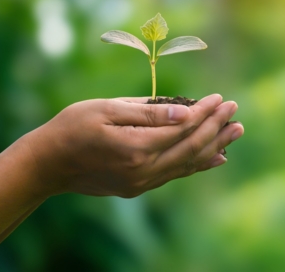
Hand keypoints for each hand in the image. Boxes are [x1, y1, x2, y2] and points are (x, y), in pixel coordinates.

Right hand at [23, 94, 242, 197]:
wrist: (48, 164)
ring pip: (188, 164)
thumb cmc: (73, 127)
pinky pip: (176, 174)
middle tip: (235, 111)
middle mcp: (144, 171)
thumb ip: (148, 113)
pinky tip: (215, 158)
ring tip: (236, 131)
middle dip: (216, 128)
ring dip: (214, 146)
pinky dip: (197, 164)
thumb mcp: (107, 109)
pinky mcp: (138, 187)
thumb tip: (186, 111)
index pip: (183, 128)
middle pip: (192, 148)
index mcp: (136, 148)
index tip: (221, 98)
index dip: (205, 112)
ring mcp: (142, 183)